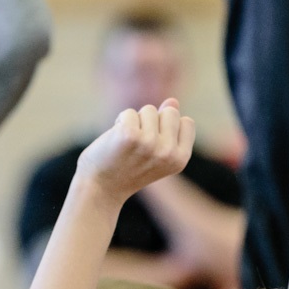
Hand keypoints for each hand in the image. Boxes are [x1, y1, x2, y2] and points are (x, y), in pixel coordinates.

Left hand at [76, 99, 195, 204]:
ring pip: (149, 110)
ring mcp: (150, 143)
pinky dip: (120, 122)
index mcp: (180, 159)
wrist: (101, 188)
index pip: (187, 122)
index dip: (168, 127)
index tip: (154, 145)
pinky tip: (115, 140)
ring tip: (126, 143)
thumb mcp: (157, 150)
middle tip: (139, 144)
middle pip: (170, 112)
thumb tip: (173, 100)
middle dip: (153, 121)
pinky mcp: (130, 135)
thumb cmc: (129, 167)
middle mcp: (168, 153)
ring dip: (135, 121)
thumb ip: (168, 126)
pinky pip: (129, 113)